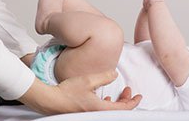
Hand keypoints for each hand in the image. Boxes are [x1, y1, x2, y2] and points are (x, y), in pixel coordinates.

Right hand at [18, 70, 141, 114]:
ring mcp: (90, 114)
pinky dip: (106, 104)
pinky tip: (104, 98)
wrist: (50, 99)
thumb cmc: (66, 92)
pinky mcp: (84, 112)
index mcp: (99, 108)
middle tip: (129, 91)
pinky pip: (100, 110)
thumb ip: (104, 77)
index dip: (133, 102)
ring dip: (116, 102)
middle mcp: (96, 114)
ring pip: (109, 110)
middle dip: (126, 101)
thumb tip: (114, 75)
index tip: (138, 96)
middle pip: (117, 110)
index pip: (123, 108)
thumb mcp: (88, 80)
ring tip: (120, 94)